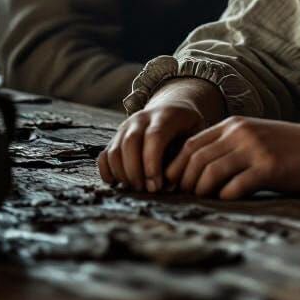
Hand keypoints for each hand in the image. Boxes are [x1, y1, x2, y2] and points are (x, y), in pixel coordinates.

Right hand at [97, 78, 223, 191]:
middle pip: (130, 143)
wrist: (172, 108)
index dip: (152, 164)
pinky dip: (107, 172)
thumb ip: (186, 154)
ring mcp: (125, 127)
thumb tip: (173, 183)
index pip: (153, 138)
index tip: (157, 186)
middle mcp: (141, 118)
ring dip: (122, 174)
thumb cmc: (187, 128)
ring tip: (137, 188)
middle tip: (146, 191)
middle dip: (136, 172)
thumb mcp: (195, 133)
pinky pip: (104, 156)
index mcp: (165, 116)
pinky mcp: (116, 138)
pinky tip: (119, 184)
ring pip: (114, 151)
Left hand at [165, 117, 299, 199]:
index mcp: (235, 124)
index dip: (176, 167)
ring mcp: (255, 149)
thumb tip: (196, 171)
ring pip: (210, 173)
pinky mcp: (269, 168)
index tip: (174, 186)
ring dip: (202, 192)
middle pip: (195, 159)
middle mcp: (242, 132)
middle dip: (184, 182)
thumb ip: (231, 145)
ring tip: (206, 201)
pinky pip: (235, 187)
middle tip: (185, 198)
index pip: (191, 144)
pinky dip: (226, 199)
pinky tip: (229, 202)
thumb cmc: (293, 148)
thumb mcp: (258, 137)